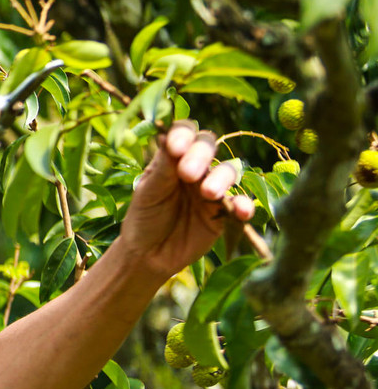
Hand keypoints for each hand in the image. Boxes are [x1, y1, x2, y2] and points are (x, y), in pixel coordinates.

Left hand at [119, 120, 253, 279]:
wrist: (149, 255)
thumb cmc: (144, 218)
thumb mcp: (147, 192)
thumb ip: (162, 167)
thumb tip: (165, 134)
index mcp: (173, 158)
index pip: (184, 134)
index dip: (183, 135)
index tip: (175, 148)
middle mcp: (195, 167)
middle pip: (208, 147)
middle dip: (200, 155)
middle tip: (187, 173)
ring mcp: (211, 188)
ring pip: (227, 171)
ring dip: (221, 178)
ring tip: (207, 193)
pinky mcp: (224, 212)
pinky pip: (240, 203)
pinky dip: (244, 204)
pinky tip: (240, 211)